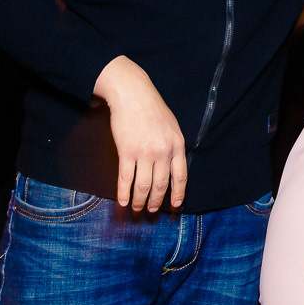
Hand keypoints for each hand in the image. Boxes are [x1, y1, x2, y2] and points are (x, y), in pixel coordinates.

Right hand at [94, 56, 187, 211]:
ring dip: (140, 201)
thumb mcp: (172, 125)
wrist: (132, 93)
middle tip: (152, 210)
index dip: (178, 193)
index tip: (175, 205)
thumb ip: (173, 145)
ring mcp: (144, 153)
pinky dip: (124, 193)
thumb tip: (171, 166)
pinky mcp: (127, 152)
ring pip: (143, 186)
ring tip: (137, 208)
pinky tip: (122, 201)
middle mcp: (163, 151)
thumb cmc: (151, 108)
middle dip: (156, 201)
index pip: (180, 176)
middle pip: (161, 185)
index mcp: (177, 145)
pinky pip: (126, 179)